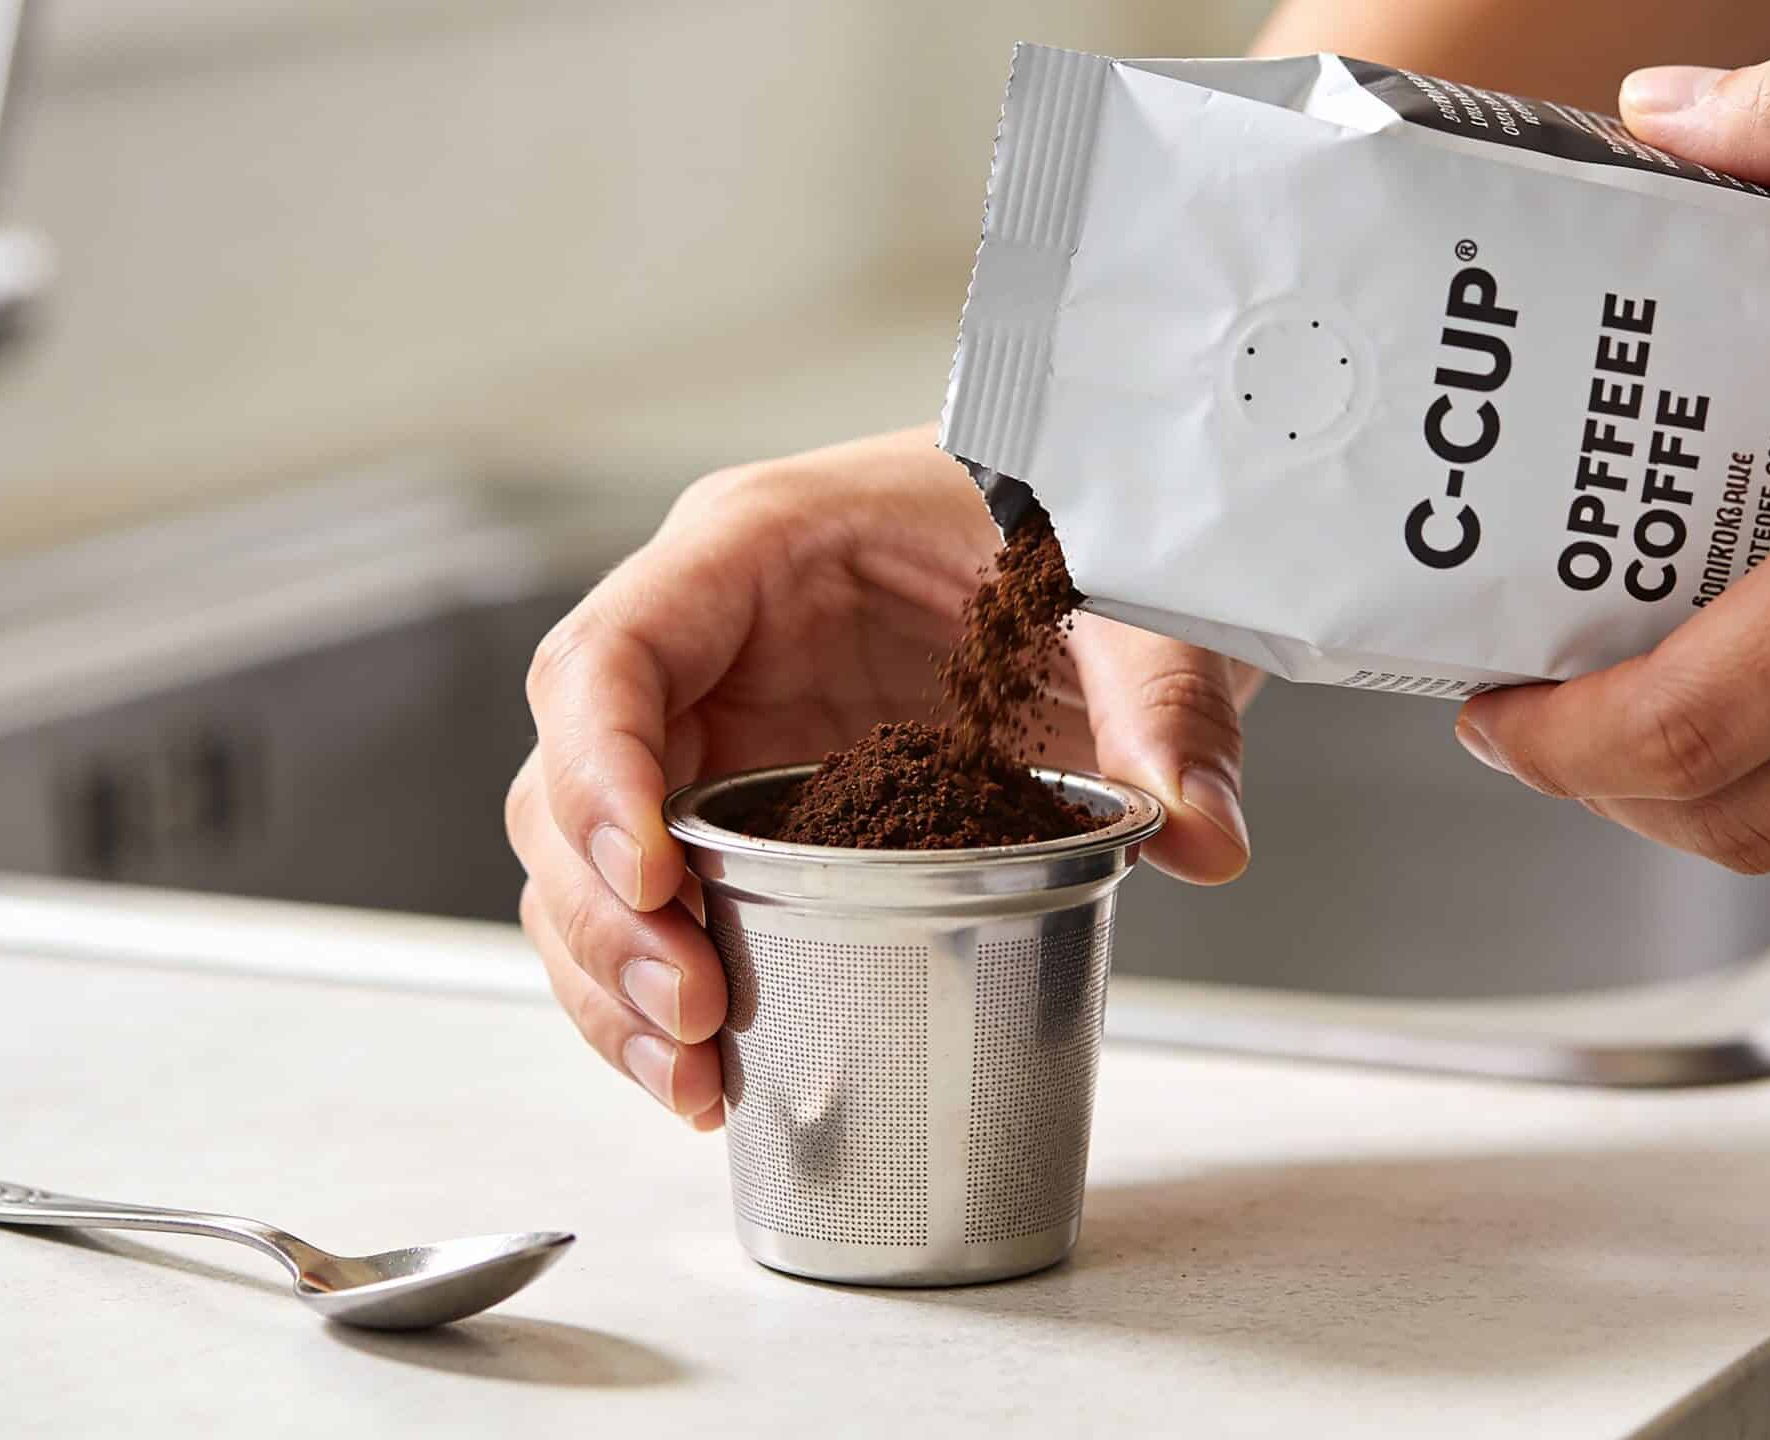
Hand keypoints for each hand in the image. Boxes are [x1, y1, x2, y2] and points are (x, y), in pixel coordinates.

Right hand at [506, 426, 1262, 1121]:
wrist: (1097, 521)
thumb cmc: (1074, 512)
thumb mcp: (1134, 597)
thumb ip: (1168, 706)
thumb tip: (1204, 838)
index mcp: (755, 551)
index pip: (610, 656)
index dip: (599, 771)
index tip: (655, 883)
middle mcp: (706, 643)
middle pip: (566, 779)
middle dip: (607, 914)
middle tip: (695, 1015)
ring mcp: (717, 728)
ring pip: (585, 860)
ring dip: (611, 976)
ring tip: (690, 1077)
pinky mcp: (749, 803)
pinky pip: (655, 901)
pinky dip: (653, 992)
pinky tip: (700, 1075)